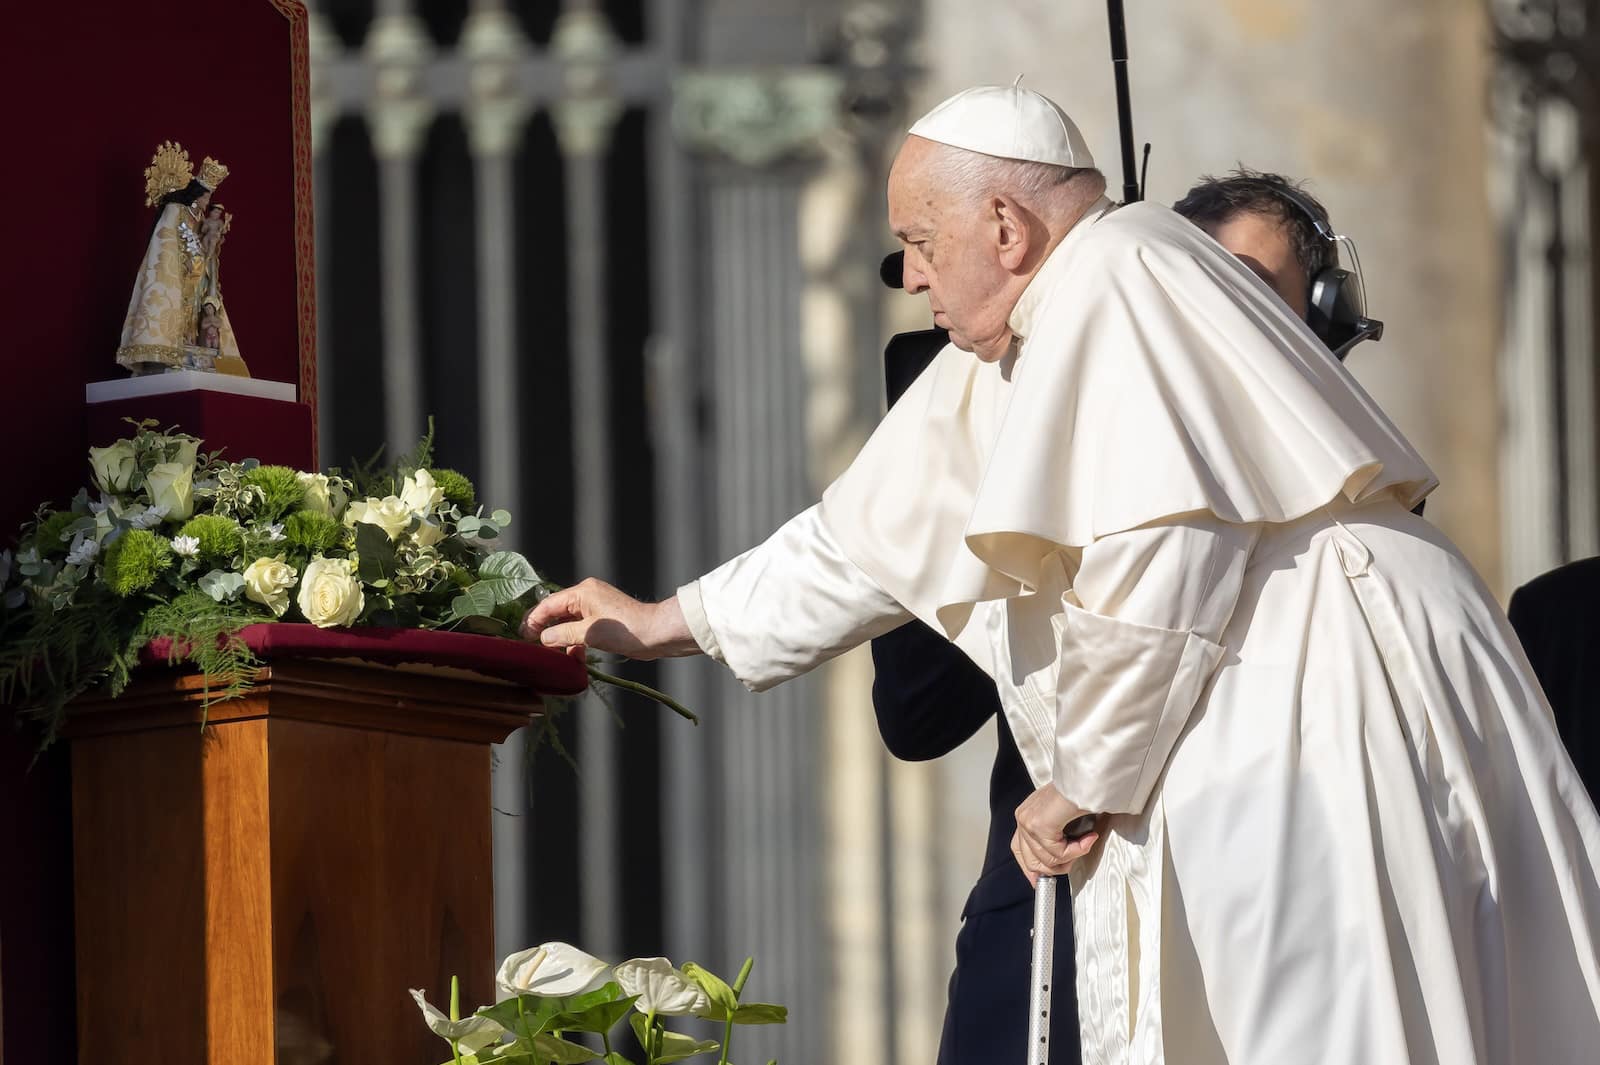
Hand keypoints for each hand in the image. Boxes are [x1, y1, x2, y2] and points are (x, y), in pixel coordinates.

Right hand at [520, 579, 698, 660]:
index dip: (533, 620)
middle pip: (557, 612)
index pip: (548, 604)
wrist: (657, 633)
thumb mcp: (589, 633)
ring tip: (551, 654)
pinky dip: (575, 642)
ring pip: (569, 622)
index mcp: (582, 592)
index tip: (522, 636)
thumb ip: (563, 635)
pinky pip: (581, 629)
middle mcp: (587, 595)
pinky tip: (573, 657)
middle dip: (544, 629)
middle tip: (531, 645)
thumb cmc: (626, 629)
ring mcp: (596, 607)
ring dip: (560, 638)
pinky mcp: (604, 620)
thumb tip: (543, 638)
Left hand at [1011, 784, 1099, 886]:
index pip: (1018, 849)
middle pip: (1031, 860)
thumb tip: (1051, 867)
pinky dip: (1077, 850)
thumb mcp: (1063, 818)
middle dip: (1056, 867)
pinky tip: (1088, 837)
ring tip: (1086, 842)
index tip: (1037, 881)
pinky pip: (1059, 853)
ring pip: (1048, 860)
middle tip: (1073, 860)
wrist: (1088, 777)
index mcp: (1026, 814)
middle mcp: (1023, 817)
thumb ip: (1054, 839)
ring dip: (1072, 856)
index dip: (1029, 868)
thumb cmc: (1081, 792)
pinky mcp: (1039, 826)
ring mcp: (1029, 821)